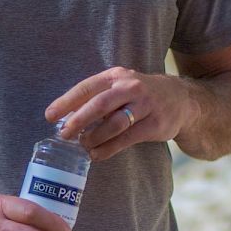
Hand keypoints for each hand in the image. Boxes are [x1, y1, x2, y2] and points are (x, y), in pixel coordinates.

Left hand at [46, 66, 196, 160]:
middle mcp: (131, 87)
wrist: (180, 99)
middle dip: (79, 120)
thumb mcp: (119, 86)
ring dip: (95, 137)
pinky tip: (97, 154)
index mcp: (116, 76)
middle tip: (64, 134)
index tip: (49, 115)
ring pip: (114, 123)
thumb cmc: (140, 95)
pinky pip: (127, 138)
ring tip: (83, 146)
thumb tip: (65, 117)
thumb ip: (96, 98)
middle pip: (100, 104)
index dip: (67, 101)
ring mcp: (145, 105)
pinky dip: (109, 148)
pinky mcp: (154, 124)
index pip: (87, 87)